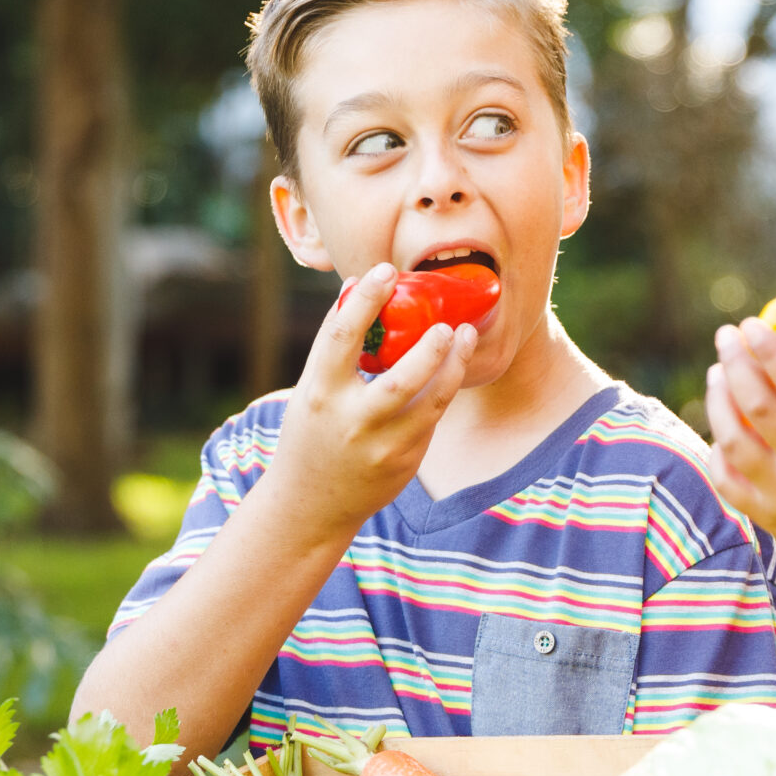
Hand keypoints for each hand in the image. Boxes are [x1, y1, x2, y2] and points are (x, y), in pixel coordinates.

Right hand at [262, 264, 474, 544]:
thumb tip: (359, 289)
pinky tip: (454, 368)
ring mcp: (380, 445)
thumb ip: (336, 350)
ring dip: (453, 366)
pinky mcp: (403, 461)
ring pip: (429, 401)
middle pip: (398, 377)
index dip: (366, 299)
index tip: (385, 271)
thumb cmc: (312, 433)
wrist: (310, 504)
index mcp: (318, 392)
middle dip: (428, 346)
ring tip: (465, 335)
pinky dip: (444, 389)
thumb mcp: (311, 390)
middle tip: (445, 321)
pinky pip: (431, 418)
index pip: (341, 335)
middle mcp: (350, 420)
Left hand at [703, 317, 775, 589]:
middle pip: (759, 406)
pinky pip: (727, 481)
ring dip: (718, 399)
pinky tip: (723, 427)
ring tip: (718, 373)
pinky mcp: (771, 520)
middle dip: (736, 362)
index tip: (752, 323)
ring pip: (733, 441)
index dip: (770, 349)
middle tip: (727, 336)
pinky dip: (718, 449)